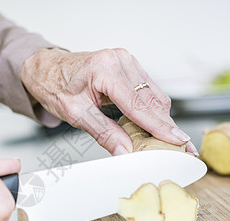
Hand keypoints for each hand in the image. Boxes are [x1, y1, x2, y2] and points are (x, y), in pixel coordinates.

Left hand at [21, 48, 197, 155]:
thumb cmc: (55, 86)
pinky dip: (152, 109)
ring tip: (170, 139)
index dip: (159, 126)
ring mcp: (126, 61)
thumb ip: (103, 132)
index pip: (137, 104)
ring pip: (153, 95)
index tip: (177, 140)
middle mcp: (120, 60)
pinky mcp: (129, 66)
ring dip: (161, 118)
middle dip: (166, 125)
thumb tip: (125, 151)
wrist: (47, 69)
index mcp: (104, 69)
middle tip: (182, 146)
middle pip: (151, 99)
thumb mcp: (75, 114)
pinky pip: (147, 90)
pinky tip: (155, 125)